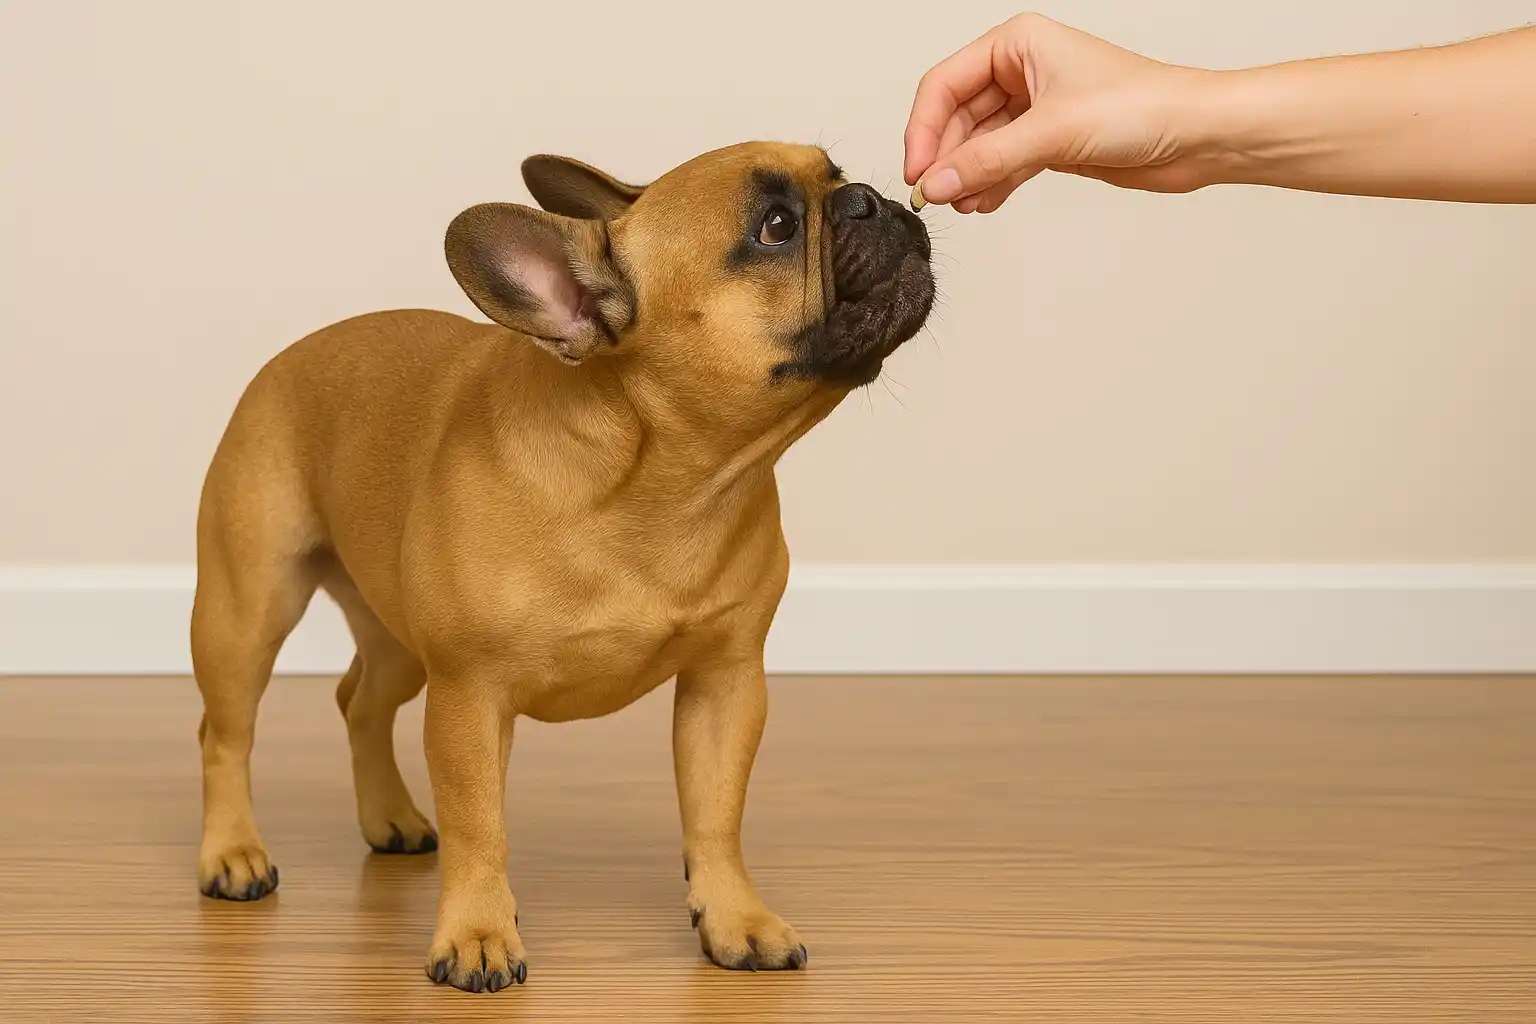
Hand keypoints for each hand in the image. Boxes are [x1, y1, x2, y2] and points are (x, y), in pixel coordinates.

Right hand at [903, 13, 1215, 212]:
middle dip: (945, 158)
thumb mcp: (1053, 132)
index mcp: (1017, 45)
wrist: (1197, 134)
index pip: (944, 85)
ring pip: (979, 144)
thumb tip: (938, 182)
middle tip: (935, 195)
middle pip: (957, 117)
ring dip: (966, 175)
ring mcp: (1036, 108)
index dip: (924, 129)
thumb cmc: (1145, 105)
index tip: (918, 171)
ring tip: (959, 203)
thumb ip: (989, 160)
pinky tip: (982, 203)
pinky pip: (1003, 163)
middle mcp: (1023, 71)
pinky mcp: (1051, 141)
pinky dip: (990, 183)